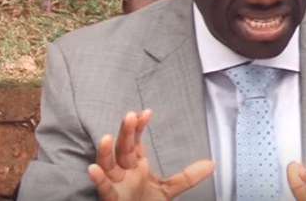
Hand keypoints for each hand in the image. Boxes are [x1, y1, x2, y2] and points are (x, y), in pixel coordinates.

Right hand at [87, 110, 213, 200]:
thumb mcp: (170, 189)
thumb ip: (188, 176)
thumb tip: (212, 163)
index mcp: (136, 165)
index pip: (136, 142)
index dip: (139, 127)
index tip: (146, 113)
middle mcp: (124, 172)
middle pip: (123, 148)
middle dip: (126, 132)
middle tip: (130, 116)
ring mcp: (116, 185)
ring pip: (108, 165)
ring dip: (105, 152)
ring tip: (106, 138)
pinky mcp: (112, 199)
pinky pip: (104, 189)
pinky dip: (98, 179)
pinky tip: (93, 169)